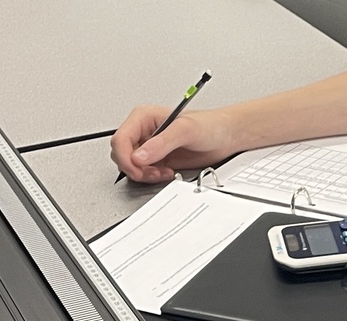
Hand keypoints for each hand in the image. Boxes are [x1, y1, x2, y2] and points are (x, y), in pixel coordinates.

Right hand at [109, 107, 237, 183]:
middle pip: (122, 154)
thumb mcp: (186, 130)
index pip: (120, 139)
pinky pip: (143, 172)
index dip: (125, 158)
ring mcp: (149, 146)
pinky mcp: (157, 159)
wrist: (225, 136)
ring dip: (144, 174)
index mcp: (144, 117)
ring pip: (131, 165)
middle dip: (135, 168)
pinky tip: (166, 173)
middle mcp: (143, 131)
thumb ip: (162, 143)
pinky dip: (151, 177)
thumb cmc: (211, 125)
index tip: (138, 169)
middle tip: (154, 172)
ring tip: (163, 172)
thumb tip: (140, 156)